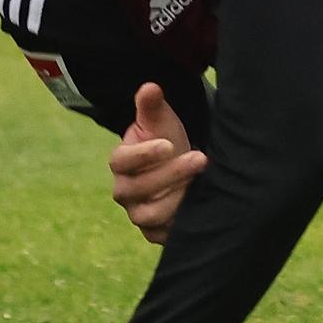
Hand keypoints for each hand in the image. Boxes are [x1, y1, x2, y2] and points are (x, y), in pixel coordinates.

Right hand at [108, 82, 208, 243]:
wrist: (179, 167)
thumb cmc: (167, 140)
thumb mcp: (161, 122)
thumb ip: (152, 106)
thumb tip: (151, 87)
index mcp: (121, 162)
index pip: (121, 161)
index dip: (142, 154)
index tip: (168, 144)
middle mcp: (124, 190)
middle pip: (138, 189)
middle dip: (170, 174)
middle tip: (200, 158)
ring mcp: (137, 213)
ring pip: (149, 215)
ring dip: (177, 200)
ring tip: (201, 182)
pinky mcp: (153, 231)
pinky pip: (162, 234)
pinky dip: (179, 224)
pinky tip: (199, 207)